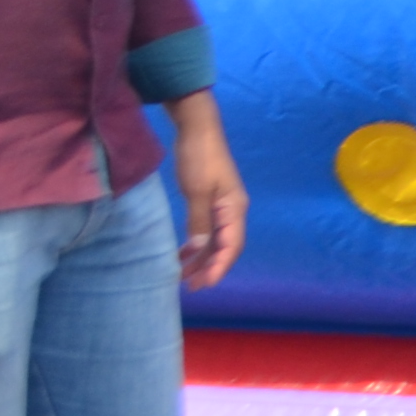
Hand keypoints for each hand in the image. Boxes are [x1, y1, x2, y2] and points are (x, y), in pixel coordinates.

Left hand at [166, 95, 248, 288]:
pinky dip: (197, 244)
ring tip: (182, 274)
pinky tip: (183, 252)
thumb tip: (200, 249)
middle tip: (189, 286)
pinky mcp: (211, 201)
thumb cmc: (199, 158)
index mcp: (234, 208)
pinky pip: (207, 230)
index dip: (219, 267)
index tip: (203, 284)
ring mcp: (222, 206)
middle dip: (209, 267)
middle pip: (225, 246)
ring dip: (201, 258)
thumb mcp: (197, 190)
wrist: (198, 129)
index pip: (231, 245)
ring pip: (215, 240)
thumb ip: (199, 221)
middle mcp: (232, 210)